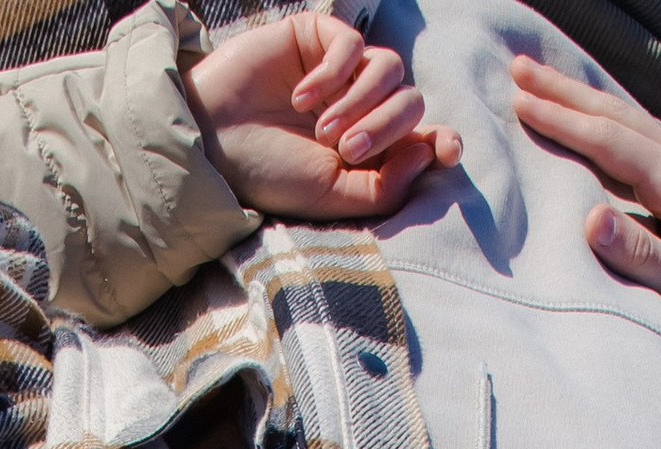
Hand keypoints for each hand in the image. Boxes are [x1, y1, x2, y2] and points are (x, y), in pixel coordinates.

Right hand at [185, 11, 459, 225]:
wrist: (212, 142)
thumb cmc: (268, 175)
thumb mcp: (332, 197)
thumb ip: (384, 186)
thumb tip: (429, 152)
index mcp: (370, 151)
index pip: (424, 136)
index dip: (443, 140)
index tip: (447, 147)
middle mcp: (361, 109)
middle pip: (410, 101)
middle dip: (386, 126)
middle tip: (344, 149)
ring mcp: (341, 72)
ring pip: (388, 70)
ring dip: (361, 102)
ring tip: (321, 130)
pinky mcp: (317, 38)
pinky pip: (352, 44)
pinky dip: (333, 73)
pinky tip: (302, 98)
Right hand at [510, 59, 660, 349]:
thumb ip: (639, 254)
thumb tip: (589, 218)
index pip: (612, 140)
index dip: (564, 121)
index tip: (521, 103)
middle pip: (619, 115)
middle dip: (567, 92)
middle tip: (520, 68)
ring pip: (630, 120)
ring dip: (585, 100)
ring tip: (545, 83)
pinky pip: (642, 138)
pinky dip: (608, 123)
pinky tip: (592, 119)